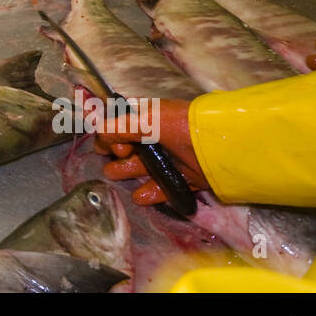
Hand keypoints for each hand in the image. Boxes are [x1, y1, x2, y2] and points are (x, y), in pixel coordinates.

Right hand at [94, 98, 209, 204]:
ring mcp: (170, 159)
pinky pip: (163, 187)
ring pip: (143, 169)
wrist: (216, 145)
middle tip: (116, 160)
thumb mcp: (146, 120)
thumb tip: (98, 133)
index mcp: (149, 118)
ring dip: (127, 172)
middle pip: (129, 149)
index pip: (121, 127)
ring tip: (117, 177)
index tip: (116, 146)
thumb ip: (119, 127)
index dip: (112, 137)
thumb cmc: (180, 125)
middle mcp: (158, 138)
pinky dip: (151, 193)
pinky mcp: (184, 178)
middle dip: (117, 155)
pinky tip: (139, 197)